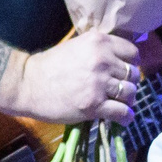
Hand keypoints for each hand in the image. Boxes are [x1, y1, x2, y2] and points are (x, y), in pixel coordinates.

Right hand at [0, 29, 141, 124]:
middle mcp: (103, 60)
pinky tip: (123, 119)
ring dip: (128, 100)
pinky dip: (126, 117)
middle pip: (133, 74)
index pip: (132, 52)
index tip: (126, 71)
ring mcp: (99, 83)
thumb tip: (119, 59)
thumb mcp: (77, 46)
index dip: (132, 63)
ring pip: (130, 93)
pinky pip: (123, 112)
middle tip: (120, 90)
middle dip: (129, 83)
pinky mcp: (94, 105)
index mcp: (99, 42)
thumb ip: (98, 50)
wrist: (27, 84)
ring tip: (120, 104)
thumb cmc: (48, 65)